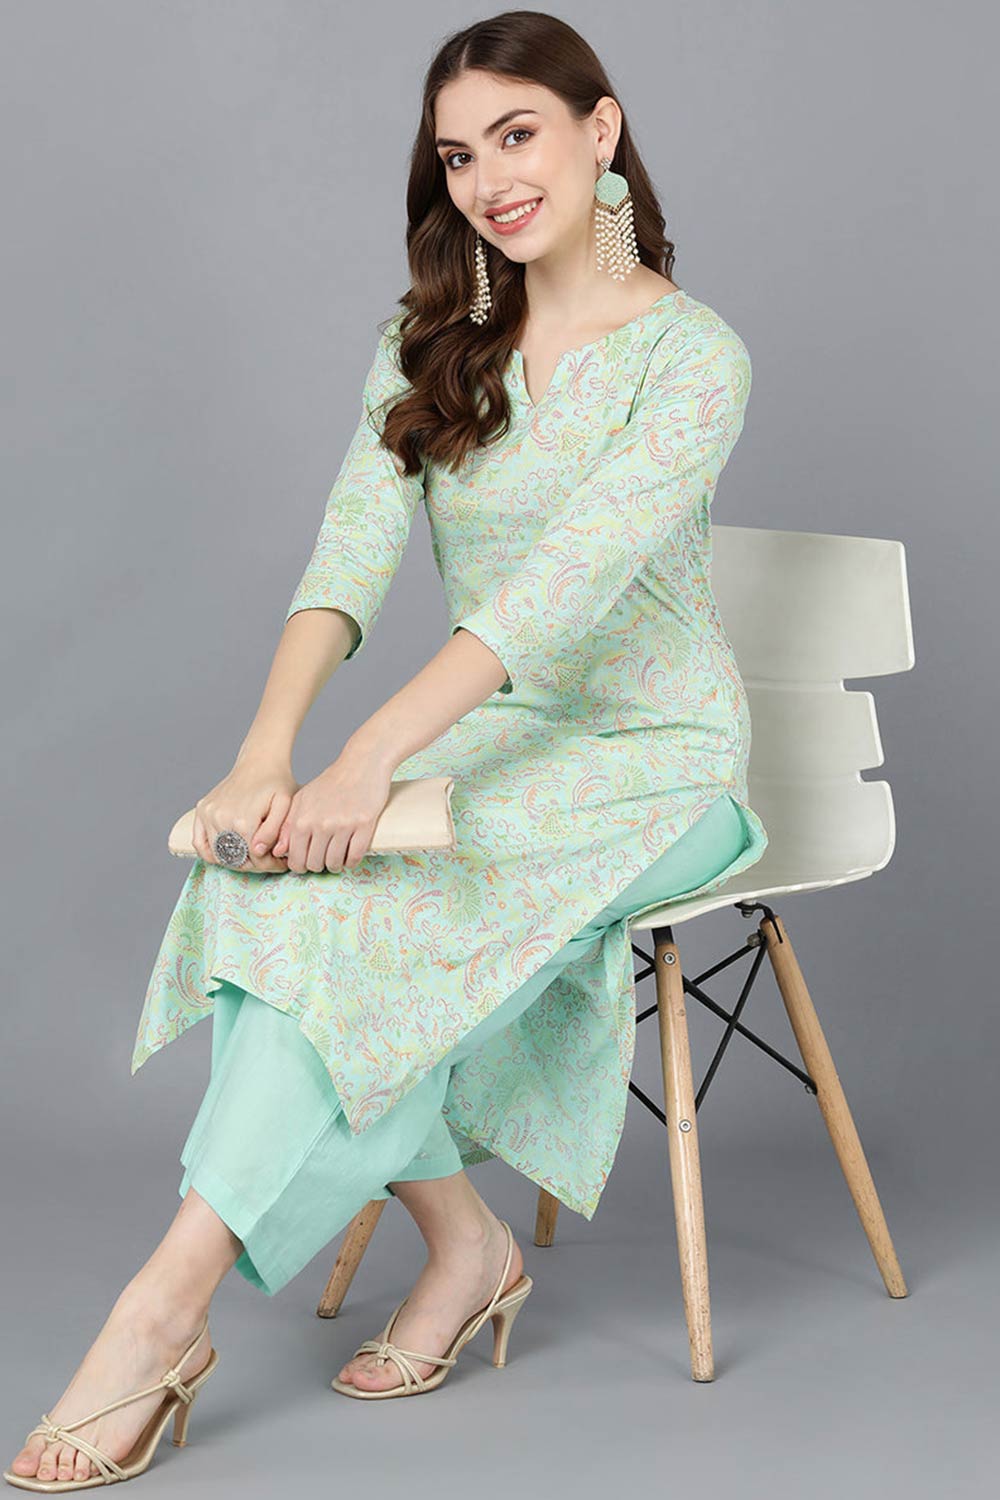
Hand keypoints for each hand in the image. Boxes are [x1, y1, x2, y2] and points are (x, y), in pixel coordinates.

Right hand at [193, 757, 299, 871]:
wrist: (259, 761)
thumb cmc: (277, 783)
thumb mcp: (285, 805)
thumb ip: (274, 830)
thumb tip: (257, 851)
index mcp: (244, 820)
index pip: (254, 859)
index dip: (270, 865)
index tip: (281, 863)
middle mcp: (222, 818)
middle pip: (235, 859)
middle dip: (254, 864)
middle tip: (268, 860)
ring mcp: (209, 814)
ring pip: (218, 854)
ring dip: (235, 860)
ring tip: (252, 854)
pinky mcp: (202, 809)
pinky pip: (198, 842)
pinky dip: (209, 852)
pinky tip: (227, 852)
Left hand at [271, 746, 392, 872]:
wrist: (360, 765)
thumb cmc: (331, 782)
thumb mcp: (302, 800)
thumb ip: (287, 826)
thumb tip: (279, 852)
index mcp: (302, 820)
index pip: (296, 859)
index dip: (301, 866)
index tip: (308, 862)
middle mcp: (320, 824)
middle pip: (315, 864)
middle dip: (319, 866)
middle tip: (324, 858)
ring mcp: (343, 826)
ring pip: (335, 863)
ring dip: (336, 865)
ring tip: (338, 857)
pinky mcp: (364, 826)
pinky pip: (355, 857)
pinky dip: (352, 861)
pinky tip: (350, 855)